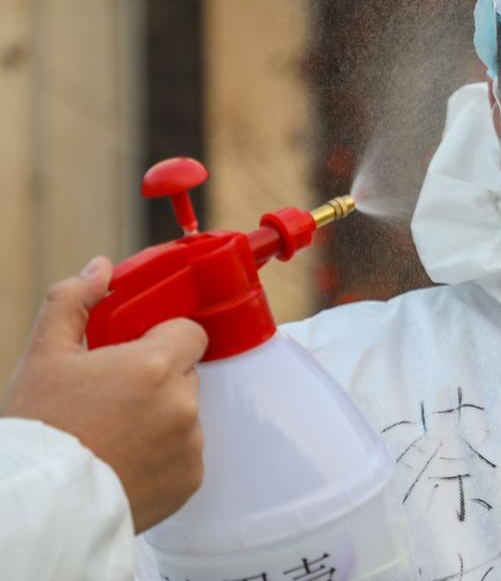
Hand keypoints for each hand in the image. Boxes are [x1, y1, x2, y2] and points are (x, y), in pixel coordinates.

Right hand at [1, 257, 208, 532]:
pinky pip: (187, 453)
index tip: (138, 353)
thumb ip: (74, 301)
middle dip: (158, 380)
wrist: (39, 502)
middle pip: (186, 374)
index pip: (190, 333)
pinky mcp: (191, 479)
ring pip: (187, 414)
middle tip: (115, 398)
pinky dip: (165, 455)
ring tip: (116, 434)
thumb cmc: (41, 427)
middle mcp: (182, 403)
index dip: (164, 339)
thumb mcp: (45, 354)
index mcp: (155, 365)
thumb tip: (101, 268)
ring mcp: (190, 443)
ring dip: (163, 417)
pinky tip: (127, 461)